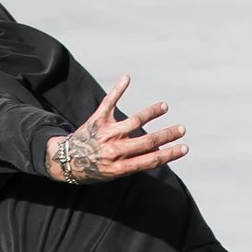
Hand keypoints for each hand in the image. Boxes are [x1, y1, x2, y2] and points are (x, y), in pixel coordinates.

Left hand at [46, 76, 187, 185]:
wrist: (66, 161)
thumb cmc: (94, 168)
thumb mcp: (115, 173)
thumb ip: (134, 162)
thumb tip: (157, 151)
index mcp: (121, 166)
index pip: (151, 160)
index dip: (170, 154)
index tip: (185, 147)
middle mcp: (115, 150)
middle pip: (147, 141)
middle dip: (167, 135)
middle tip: (181, 128)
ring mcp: (106, 133)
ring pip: (134, 121)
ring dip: (151, 113)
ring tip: (164, 106)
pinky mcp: (97, 120)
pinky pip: (109, 102)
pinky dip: (118, 89)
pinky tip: (126, 78)